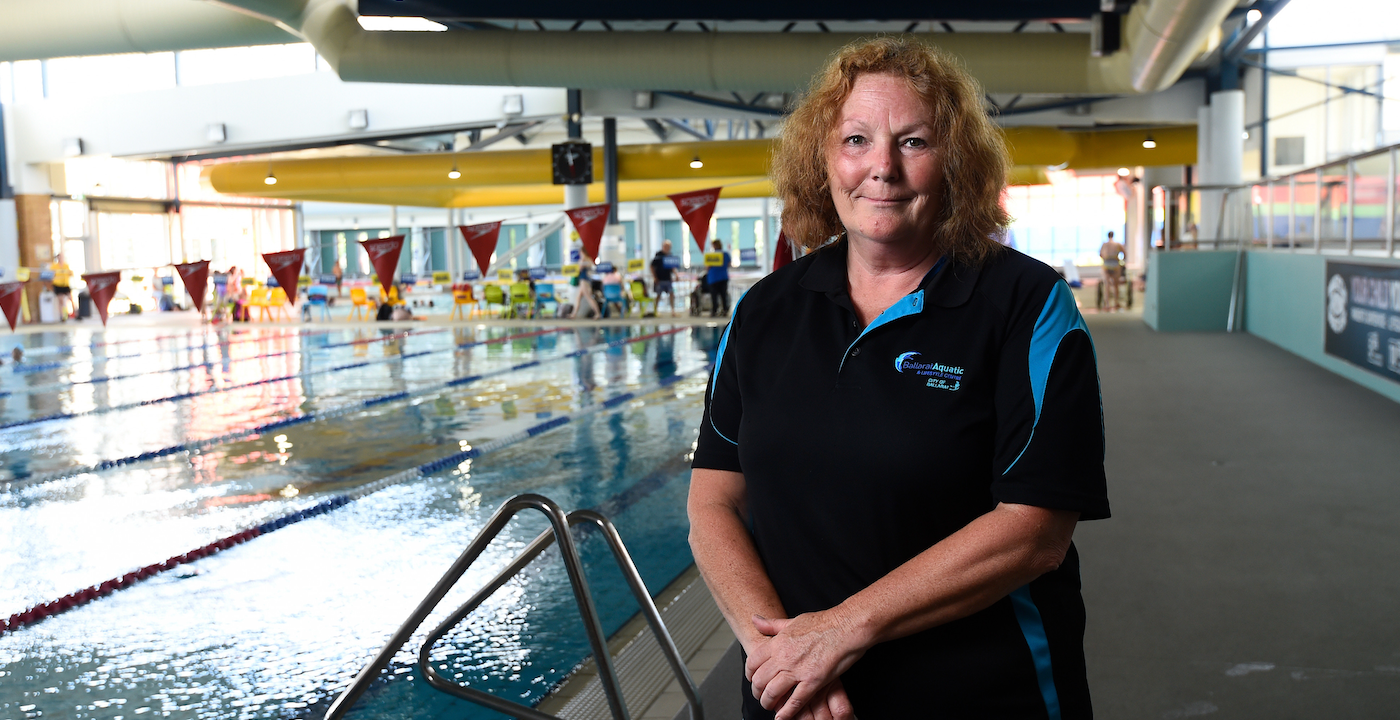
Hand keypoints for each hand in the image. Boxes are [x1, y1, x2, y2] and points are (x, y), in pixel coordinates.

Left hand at [745, 613, 866, 719]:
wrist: (846, 626)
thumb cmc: (823, 622)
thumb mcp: (793, 620)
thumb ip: (772, 624)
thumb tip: (754, 620)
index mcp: (778, 642)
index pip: (753, 662)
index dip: (750, 674)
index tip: (753, 679)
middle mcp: (784, 657)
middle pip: (759, 680)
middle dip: (757, 691)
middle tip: (761, 695)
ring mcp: (797, 670)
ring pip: (772, 693)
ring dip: (768, 702)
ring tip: (770, 706)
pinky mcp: (813, 681)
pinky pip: (794, 702)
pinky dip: (786, 712)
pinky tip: (782, 717)